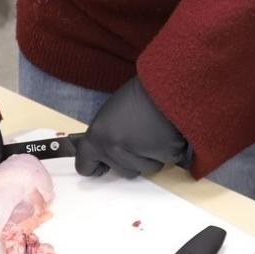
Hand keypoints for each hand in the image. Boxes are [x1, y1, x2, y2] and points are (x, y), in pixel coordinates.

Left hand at [75, 77, 190, 177]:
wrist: (164, 82)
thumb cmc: (137, 94)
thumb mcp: (110, 114)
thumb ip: (105, 136)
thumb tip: (107, 153)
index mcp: (96, 137)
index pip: (85, 166)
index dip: (96, 166)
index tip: (104, 164)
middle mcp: (113, 149)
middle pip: (122, 171)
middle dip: (131, 159)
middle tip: (139, 137)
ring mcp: (139, 156)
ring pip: (146, 169)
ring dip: (152, 156)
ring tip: (155, 132)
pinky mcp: (164, 155)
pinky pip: (167, 160)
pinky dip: (169, 150)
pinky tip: (167, 132)